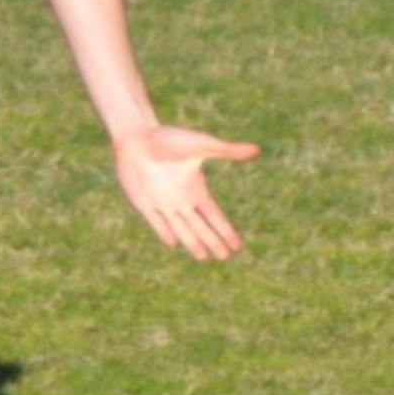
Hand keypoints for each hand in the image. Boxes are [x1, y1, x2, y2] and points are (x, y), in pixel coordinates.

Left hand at [111, 124, 258, 260]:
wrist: (137, 136)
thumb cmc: (169, 138)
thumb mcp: (201, 146)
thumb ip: (227, 151)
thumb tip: (256, 149)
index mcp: (196, 189)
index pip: (214, 217)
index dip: (226, 231)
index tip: (238, 246)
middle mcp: (180, 199)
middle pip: (200, 227)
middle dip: (213, 242)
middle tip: (225, 258)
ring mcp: (161, 201)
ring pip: (181, 229)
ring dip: (192, 243)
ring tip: (203, 258)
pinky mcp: (142, 202)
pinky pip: (156, 221)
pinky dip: (165, 232)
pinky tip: (173, 243)